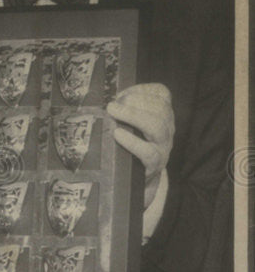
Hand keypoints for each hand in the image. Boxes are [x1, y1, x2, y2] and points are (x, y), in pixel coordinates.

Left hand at [106, 83, 173, 208]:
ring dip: (134, 116)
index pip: (162, 94)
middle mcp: (167, 127)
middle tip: (112, 104)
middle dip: (136, 101)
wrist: (138, 181)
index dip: (143, 90)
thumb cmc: (130, 145)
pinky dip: (133, 142)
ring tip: (113, 112)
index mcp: (163, 113)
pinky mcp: (155, 164)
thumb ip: (123, 110)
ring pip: (157, 127)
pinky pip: (148, 152)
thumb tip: (104, 99)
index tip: (122, 93)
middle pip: (160, 108)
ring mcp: (163, 146)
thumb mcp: (131, 125)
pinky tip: (118, 134)